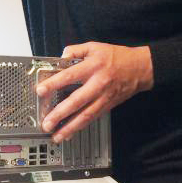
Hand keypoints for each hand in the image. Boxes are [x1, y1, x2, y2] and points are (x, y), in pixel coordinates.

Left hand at [37, 42, 153, 141]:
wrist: (141, 68)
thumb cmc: (117, 57)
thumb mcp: (95, 46)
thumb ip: (75, 50)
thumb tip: (60, 57)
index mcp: (92, 67)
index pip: (69, 76)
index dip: (54, 84)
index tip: (40, 90)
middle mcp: (97, 84)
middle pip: (76, 101)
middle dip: (59, 114)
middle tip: (46, 123)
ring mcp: (103, 97)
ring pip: (85, 115)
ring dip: (69, 127)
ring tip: (56, 136)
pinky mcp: (107, 106)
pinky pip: (92, 118)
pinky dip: (80, 127)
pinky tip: (70, 133)